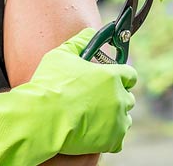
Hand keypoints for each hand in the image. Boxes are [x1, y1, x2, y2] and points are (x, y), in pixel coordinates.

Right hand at [0, 28, 136, 165]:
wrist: (43, 118)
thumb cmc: (51, 85)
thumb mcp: (61, 55)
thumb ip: (79, 42)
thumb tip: (90, 33)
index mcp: (111, 76)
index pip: (130, 74)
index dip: (121, 76)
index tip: (112, 79)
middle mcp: (119, 97)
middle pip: (127, 97)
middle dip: (115, 97)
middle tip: (97, 99)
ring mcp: (118, 120)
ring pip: (124, 118)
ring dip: (114, 117)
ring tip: (94, 117)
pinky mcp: (112, 140)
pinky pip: (118, 139)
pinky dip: (109, 137)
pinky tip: (94, 132)